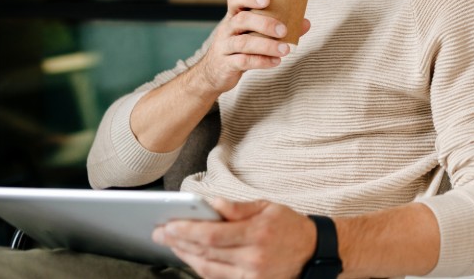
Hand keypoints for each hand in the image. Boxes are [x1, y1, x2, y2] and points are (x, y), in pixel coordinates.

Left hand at [153, 198, 316, 278]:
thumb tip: (210, 203)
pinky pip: (218, 278)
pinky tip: (192, 257)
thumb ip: (237, 207)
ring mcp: (252, 275)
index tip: (168, 225)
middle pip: (206, 252)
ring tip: (172, 244)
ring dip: (186, 256)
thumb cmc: (289, 226)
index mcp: (257, 233)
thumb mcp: (267, 207)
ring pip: (208, 268)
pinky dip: (201, 268)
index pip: (212, 234)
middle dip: (178, 242)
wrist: (313, 252)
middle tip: (160, 233)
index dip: (186, 231)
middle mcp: (253, 257)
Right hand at [192, 0, 310, 94]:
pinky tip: (276, 62)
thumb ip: (277, 27)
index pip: (235, 0)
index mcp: (233, 17)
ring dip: (267, 45)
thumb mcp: (253, 34)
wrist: (214, 72)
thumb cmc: (240, 47)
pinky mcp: (226, 64)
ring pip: (243, 43)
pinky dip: (262, 61)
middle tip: (283, 30)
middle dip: (264, 23)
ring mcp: (224, 47)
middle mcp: (227, 29)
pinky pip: (243, 61)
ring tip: (286, 49)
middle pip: (242, 20)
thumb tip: (305, 22)